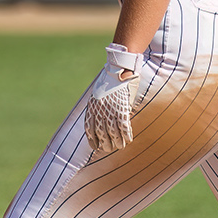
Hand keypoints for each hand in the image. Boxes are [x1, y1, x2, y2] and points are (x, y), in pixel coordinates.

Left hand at [83, 43, 144, 157]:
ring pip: (113, 131)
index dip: (92, 138)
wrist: (120, 68)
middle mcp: (100, 109)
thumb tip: (101, 117)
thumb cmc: (111, 80)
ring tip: (120, 147)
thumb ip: (99, 105)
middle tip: (108, 149)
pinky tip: (128, 140)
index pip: (89, 127)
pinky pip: (124, 126)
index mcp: (92, 106)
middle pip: (101, 132)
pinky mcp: (122, 108)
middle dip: (105, 143)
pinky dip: (126, 135)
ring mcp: (111, 109)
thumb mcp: (99, 93)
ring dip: (117, 141)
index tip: (94, 146)